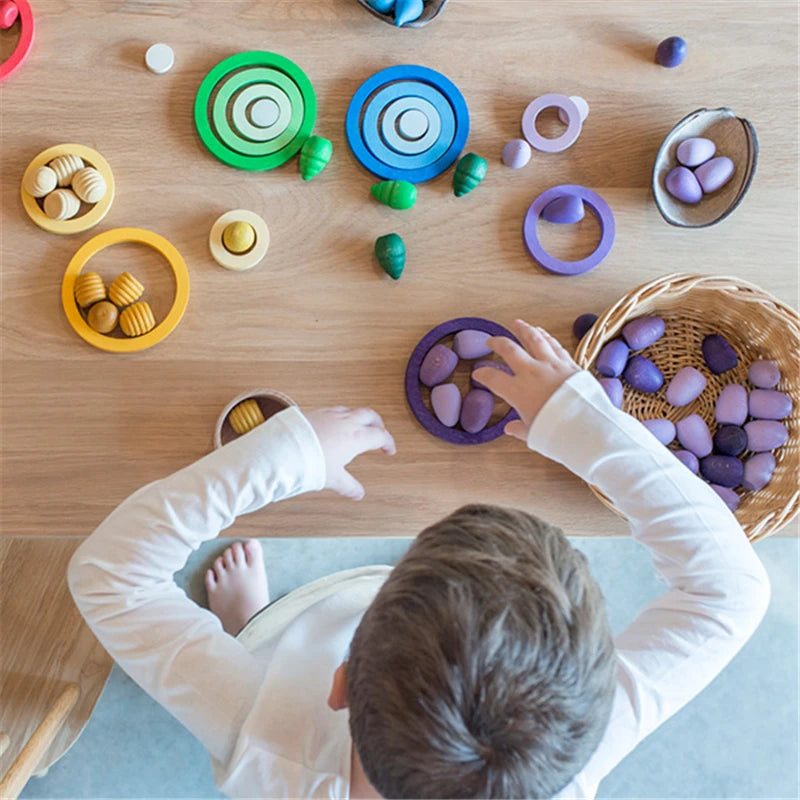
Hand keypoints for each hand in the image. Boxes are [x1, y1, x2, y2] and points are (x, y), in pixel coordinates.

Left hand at [305, 407, 395, 499]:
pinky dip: (341, 416)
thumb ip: (348, 486)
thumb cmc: (310, 462)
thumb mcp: (332, 478)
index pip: (380, 435)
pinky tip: (334, 425)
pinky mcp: (315, 412)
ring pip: (352, 410)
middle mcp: (346, 422)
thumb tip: (358, 494)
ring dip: (359, 417)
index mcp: (356, 437)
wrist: (284, 448)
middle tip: (379, 432)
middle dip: (378, 424)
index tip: (389, 450)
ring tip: (357, 427)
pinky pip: (334, 410)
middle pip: (370, 415)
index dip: (388, 442)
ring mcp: (330, 414)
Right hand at [472, 320, 579, 440]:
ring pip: (534, 340)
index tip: (478, 373)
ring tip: (517, 323)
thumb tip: (509, 429)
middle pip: (510, 350)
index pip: (493, 378)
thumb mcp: (533, 434)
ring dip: (523, 330)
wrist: (587, 427)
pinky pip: (555, 345)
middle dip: (497, 343)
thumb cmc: (558, 433)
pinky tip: (542, 332)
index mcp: (518, 391)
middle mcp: (532, 373)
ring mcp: (552, 365)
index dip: (483, 374)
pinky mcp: (570, 364)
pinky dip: (546, 336)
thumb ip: (520, 429)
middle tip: (491, 341)